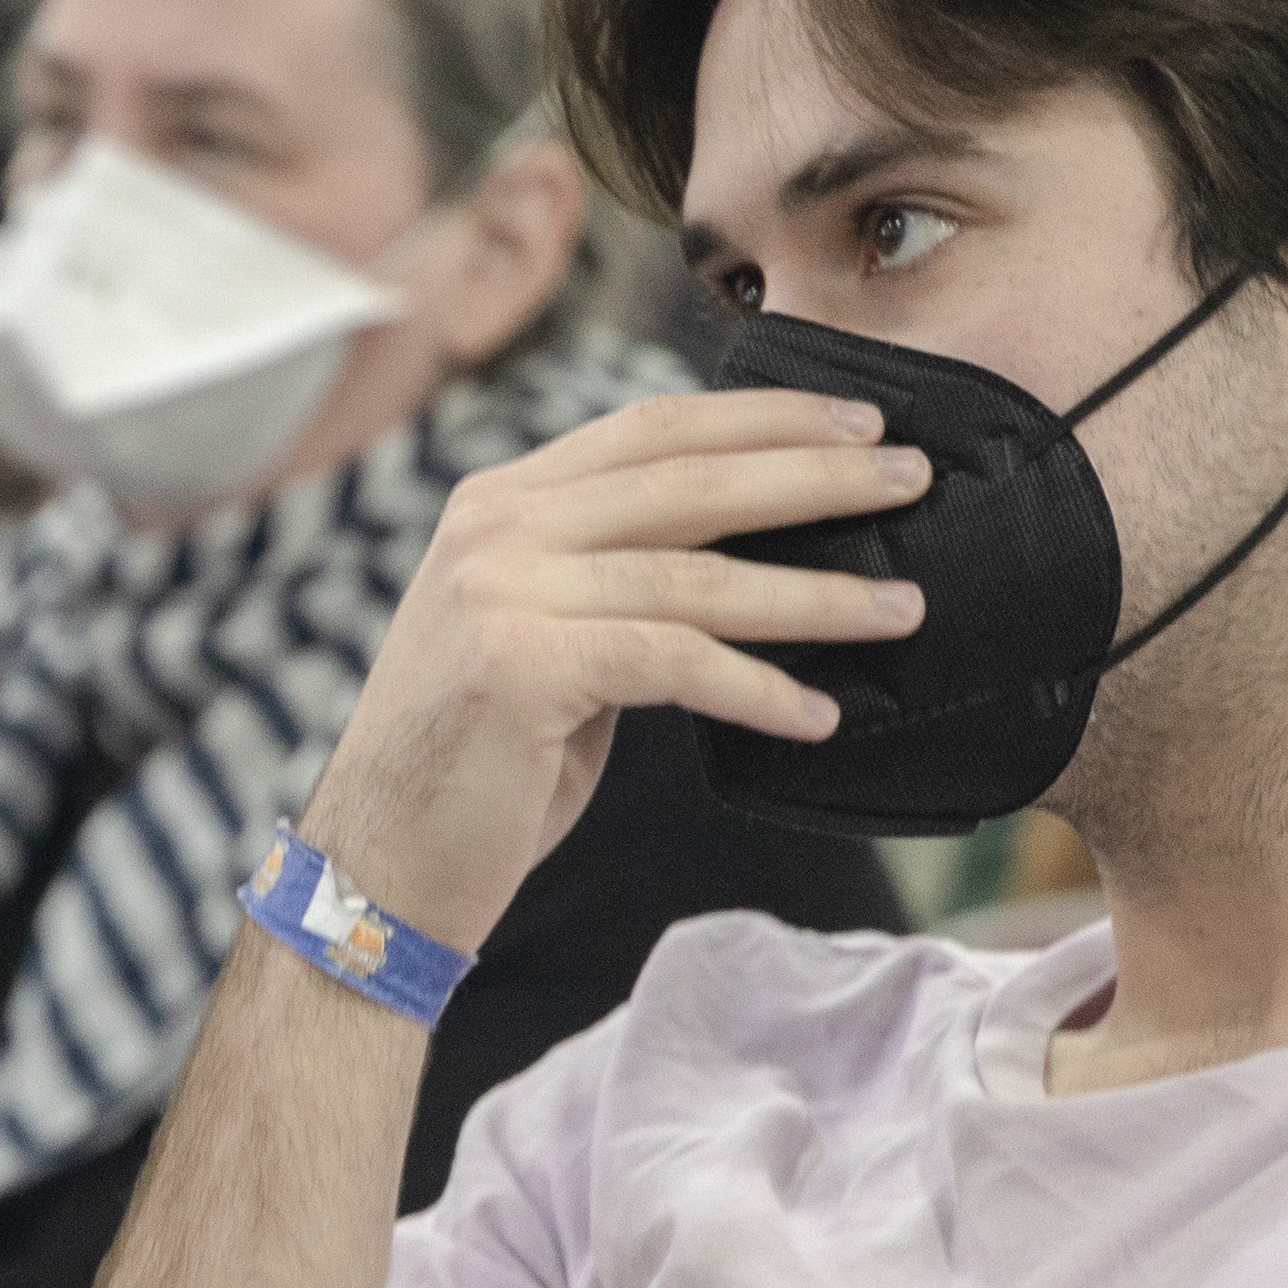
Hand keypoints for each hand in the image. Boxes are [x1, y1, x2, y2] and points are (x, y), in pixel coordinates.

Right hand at [300, 390, 931, 937]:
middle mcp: (494, 527)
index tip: (856, 421)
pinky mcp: (520, 667)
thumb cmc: (477, 766)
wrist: (377, 869)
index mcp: (498, 503)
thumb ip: (610, 578)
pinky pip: (675, 663)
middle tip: (909, 478)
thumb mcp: (540, 638)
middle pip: (688, 479)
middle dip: (813, 475)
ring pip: (696, 576)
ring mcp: (500, 591)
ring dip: (815, 594)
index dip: (761, 417)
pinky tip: (817, 715)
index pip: (651, 429)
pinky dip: (758, 688)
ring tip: (901, 607)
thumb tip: (744, 552)